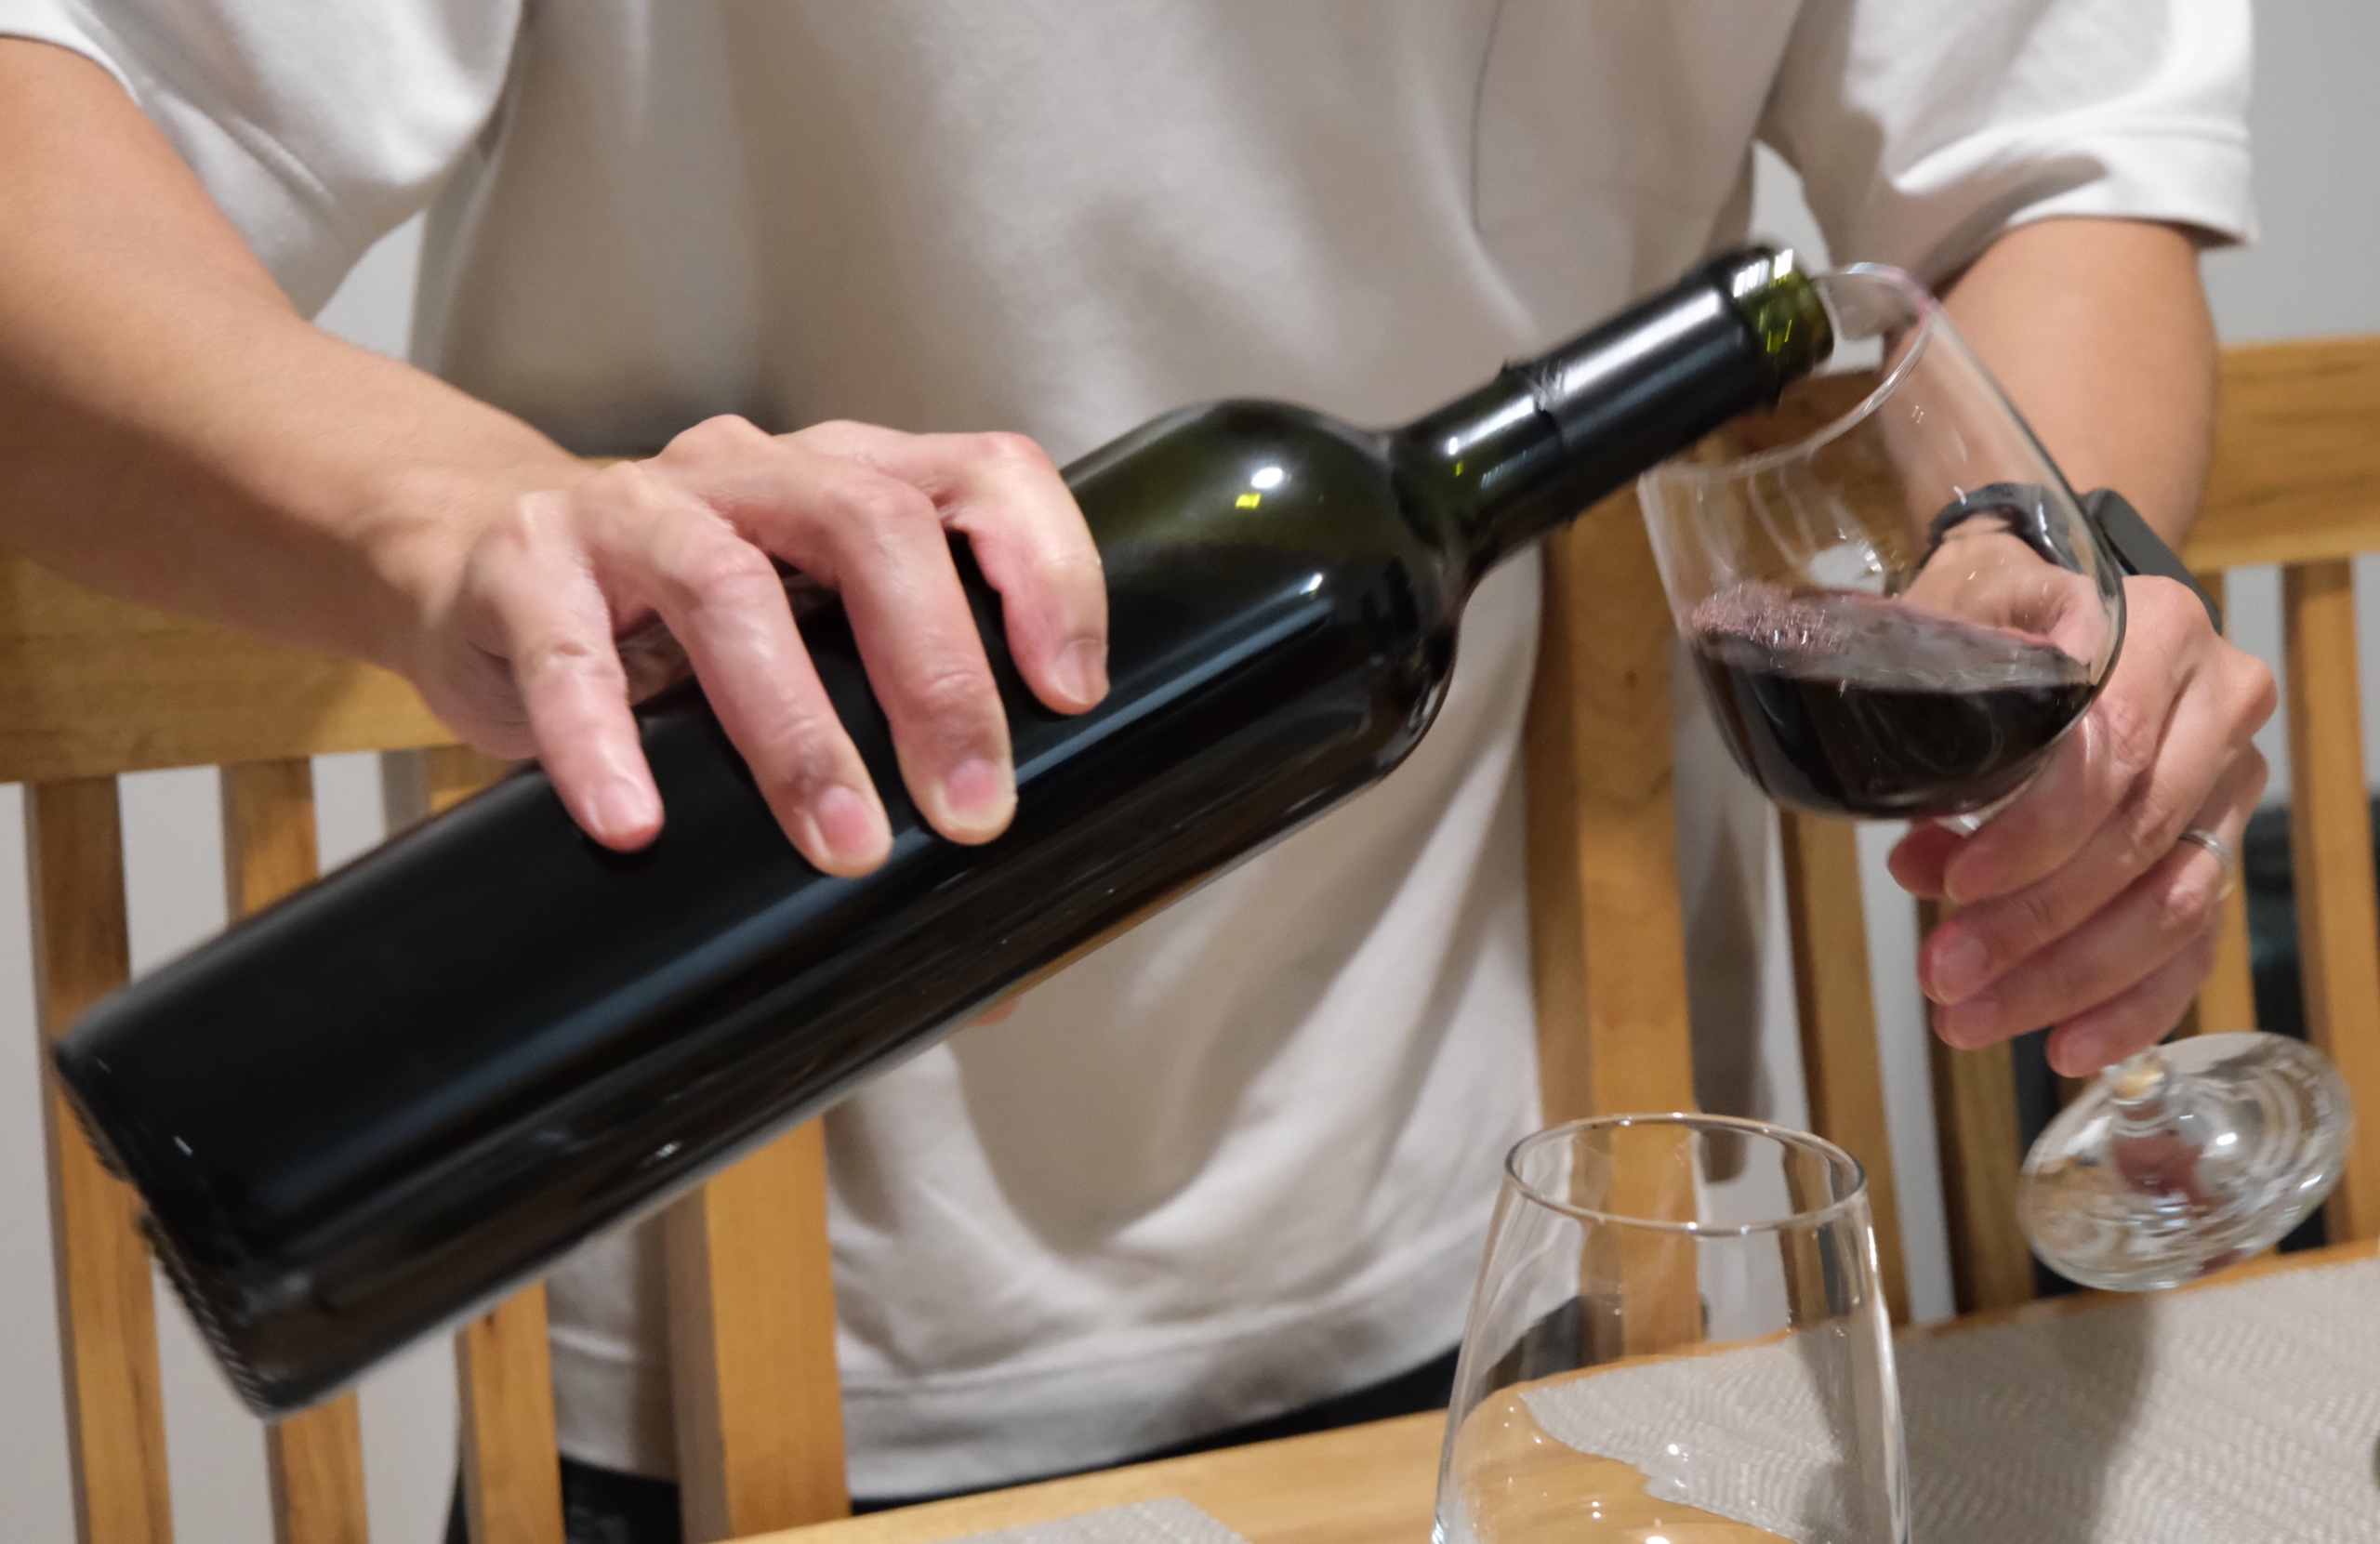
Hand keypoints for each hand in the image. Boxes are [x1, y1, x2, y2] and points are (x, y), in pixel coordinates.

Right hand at [389, 415, 1107, 873]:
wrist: (462, 553)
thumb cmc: (666, 622)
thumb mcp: (797, 645)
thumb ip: (890, 756)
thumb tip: (1004, 964)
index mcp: (845, 476)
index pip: (980, 476)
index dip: (1045, 571)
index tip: (1073, 696)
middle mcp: (751, 473)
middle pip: (873, 524)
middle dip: (937, 674)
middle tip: (972, 811)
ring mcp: (632, 510)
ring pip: (729, 588)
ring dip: (796, 728)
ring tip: (841, 845)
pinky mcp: (522, 566)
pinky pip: (567, 652)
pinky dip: (599, 740)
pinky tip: (633, 822)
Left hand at [1888, 576, 2274, 1075]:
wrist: (2047, 593)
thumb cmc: (1993, 605)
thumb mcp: (1956, 620)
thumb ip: (1941, 723)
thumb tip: (1922, 853)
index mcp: (2157, 633)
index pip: (2112, 751)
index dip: (2036, 833)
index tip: (1954, 883)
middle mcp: (2217, 705)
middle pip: (2139, 840)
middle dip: (2036, 925)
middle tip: (1944, 977)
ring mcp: (2227, 784)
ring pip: (2170, 905)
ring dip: (2068, 979)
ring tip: (1971, 1019)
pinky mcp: (2217, 848)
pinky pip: (2193, 945)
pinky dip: (2130, 1005)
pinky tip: (2066, 1047)